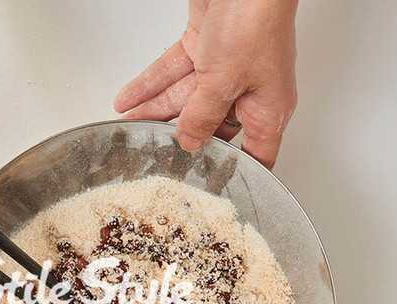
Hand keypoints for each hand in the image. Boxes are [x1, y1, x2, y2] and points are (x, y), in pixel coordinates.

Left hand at [114, 0, 297, 168]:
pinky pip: (174, 72)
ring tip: (128, 127)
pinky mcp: (206, 47)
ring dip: (154, 111)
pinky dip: (150, 84)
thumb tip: (189, 142)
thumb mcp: (224, 82)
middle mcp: (248, 91)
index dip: (233, 174)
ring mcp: (225, 68)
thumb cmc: (255, 21)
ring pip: (184, 99)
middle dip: (178, 138)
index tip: (209, 189)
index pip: (254, 155)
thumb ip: (202, 116)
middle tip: (152, 155)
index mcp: (268, 109)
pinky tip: (128, 100)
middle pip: (210, 127)